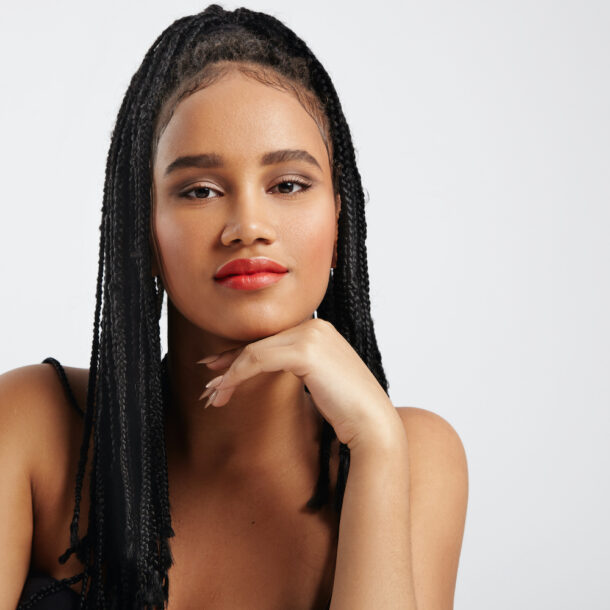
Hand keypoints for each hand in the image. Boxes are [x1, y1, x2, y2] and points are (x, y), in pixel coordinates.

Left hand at [197, 317, 401, 450]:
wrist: (373, 424)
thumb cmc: (348, 410)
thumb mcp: (319, 381)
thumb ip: (298, 367)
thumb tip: (266, 369)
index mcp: (319, 330)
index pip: (270, 339)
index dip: (240, 354)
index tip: (218, 369)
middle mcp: (315, 325)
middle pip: (259, 343)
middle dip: (229, 364)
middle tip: (208, 386)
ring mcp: (311, 335)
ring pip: (254, 351)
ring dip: (228, 375)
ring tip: (212, 397)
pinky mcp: (305, 351)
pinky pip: (258, 360)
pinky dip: (236, 376)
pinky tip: (224, 393)